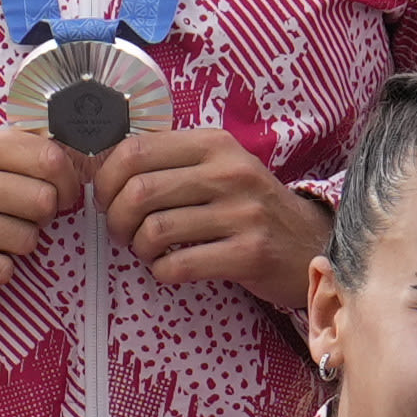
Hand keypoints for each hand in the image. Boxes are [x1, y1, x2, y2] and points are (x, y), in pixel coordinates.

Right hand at [0, 130, 82, 298]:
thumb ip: (5, 153)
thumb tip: (65, 161)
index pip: (47, 158)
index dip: (65, 181)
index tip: (59, 193)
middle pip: (43, 202)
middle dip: (41, 218)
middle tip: (19, 220)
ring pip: (26, 240)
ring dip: (16, 246)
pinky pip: (0, 270)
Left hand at [99, 121, 317, 310]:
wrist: (311, 242)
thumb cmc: (249, 207)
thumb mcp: (219, 167)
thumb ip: (172, 161)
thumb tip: (105, 169)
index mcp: (215, 144)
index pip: (135, 150)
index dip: (106, 179)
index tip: (108, 199)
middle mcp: (230, 173)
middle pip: (139, 192)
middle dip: (117, 219)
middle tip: (123, 232)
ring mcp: (243, 213)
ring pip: (155, 230)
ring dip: (139, 248)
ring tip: (149, 251)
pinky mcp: (249, 253)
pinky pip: (179, 265)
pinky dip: (161, 272)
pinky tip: (170, 268)